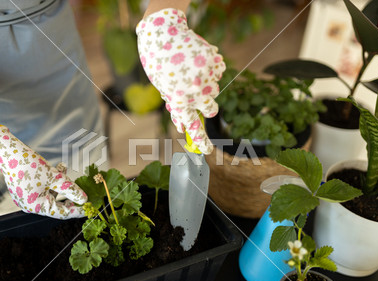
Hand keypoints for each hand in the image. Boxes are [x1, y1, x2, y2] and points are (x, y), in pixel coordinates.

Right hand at [0, 125, 86, 218]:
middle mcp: (30, 205)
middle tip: (81, 189)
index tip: (90, 208)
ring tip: (63, 168)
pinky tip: (56, 167)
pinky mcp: (25, 189)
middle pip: (56, 202)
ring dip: (60, 182)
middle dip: (68, 193)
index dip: (77, 210)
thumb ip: (71, 190)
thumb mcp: (56, 178)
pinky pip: (43, 188)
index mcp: (36, 207)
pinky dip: (51, 180)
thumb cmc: (30, 165)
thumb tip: (84, 199)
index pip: (62, 213)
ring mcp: (26, 197)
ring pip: (50, 193)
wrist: (9, 152)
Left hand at [136, 8, 225, 153]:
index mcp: (178, 101)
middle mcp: (194, 93)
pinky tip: (197, 60)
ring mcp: (206, 77)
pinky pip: (219, 72)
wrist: (162, 32)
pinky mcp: (214, 62)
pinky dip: (211, 68)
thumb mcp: (163, 88)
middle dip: (208, 106)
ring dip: (207, 84)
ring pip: (215, 90)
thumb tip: (182, 127)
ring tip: (191, 70)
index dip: (201, 141)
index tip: (207, 151)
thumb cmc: (159, 63)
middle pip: (211, 110)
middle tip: (199, 95)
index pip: (193, 127)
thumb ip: (176, 107)